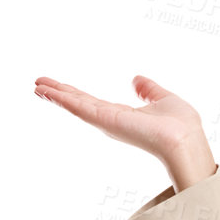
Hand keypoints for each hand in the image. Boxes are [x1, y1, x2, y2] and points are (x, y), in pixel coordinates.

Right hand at [34, 74, 215, 188]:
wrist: (183, 139)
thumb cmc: (181, 125)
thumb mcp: (164, 99)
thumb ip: (149, 90)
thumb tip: (137, 80)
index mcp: (123, 116)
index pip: (94, 103)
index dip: (77, 94)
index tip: (61, 87)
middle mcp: (111, 120)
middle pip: (79, 103)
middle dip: (59, 94)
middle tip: (38, 84)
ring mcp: (105, 121)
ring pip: (75, 105)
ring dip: (55, 95)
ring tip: (36, 85)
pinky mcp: (103, 120)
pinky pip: (77, 106)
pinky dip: (61, 98)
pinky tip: (45, 91)